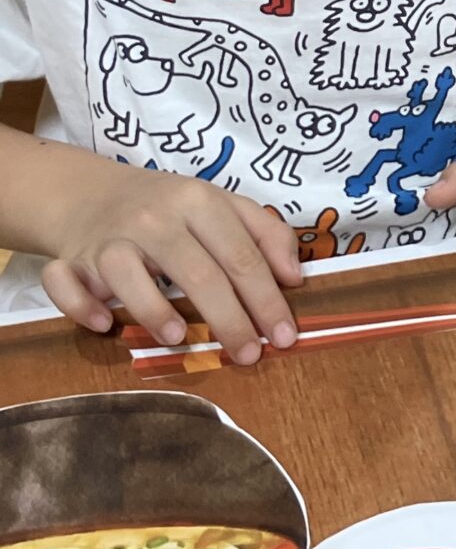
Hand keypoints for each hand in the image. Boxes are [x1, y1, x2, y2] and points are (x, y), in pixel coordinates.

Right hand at [41, 165, 300, 361]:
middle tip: (249, 356)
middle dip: (229, 319)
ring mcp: (109, 237)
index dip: (267, 300)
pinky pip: (66, 282)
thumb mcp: (224, 206)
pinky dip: (80, 305)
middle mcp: (154, 218)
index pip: (241, 257)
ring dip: (153, 310)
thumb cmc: (172, 210)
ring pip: (126, 272)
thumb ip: (267, 234)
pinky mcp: (71, 258)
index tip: (284, 337)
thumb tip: (295, 277)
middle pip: (197, 272)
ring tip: (181, 338)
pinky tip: (104, 326)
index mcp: (198, 201)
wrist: (89, 192)